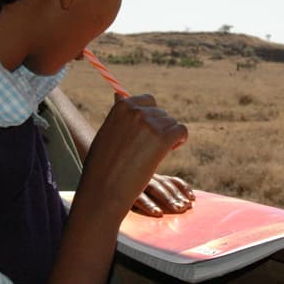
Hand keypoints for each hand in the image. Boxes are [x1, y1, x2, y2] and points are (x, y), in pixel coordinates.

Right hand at [76, 94, 188, 219]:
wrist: (104, 188)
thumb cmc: (102, 164)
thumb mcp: (107, 132)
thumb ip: (119, 116)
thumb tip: (119, 94)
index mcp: (122, 106)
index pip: (148, 101)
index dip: (152, 117)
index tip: (148, 132)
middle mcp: (136, 111)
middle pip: (162, 113)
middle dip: (160, 129)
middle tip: (151, 148)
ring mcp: (149, 125)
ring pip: (172, 123)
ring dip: (169, 136)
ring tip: (156, 153)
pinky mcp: (161, 140)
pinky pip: (181, 131)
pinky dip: (179, 140)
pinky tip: (169, 150)